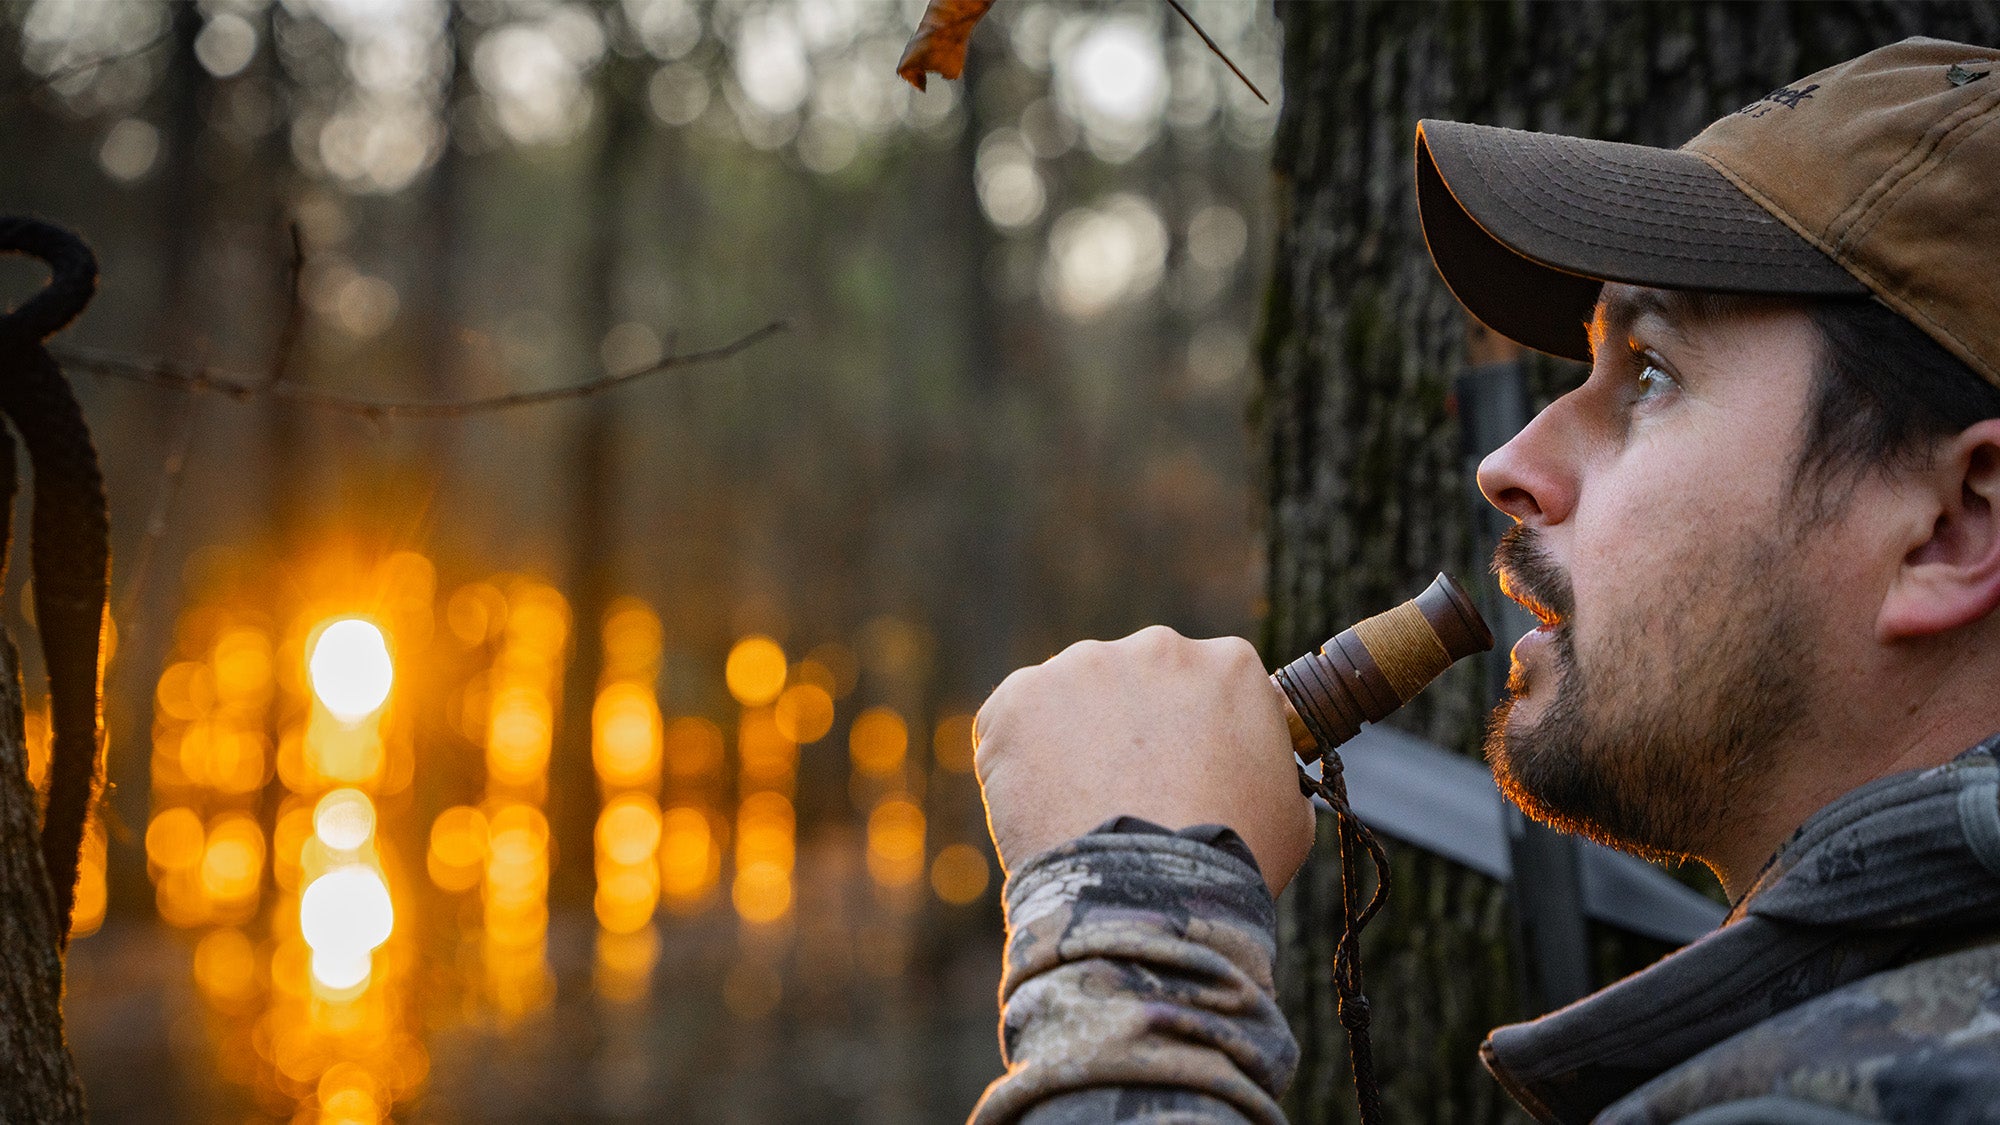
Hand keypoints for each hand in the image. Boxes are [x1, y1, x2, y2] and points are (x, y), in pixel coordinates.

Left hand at [973, 626, 1315, 895]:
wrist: (1150, 892)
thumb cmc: (1231, 862)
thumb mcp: (1290, 811)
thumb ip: (1268, 765)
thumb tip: (1251, 769)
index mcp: (1230, 664)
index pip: (1202, 685)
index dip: (1188, 733)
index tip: (1180, 774)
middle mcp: (1157, 646)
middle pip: (1133, 683)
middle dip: (1127, 730)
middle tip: (1125, 797)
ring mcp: (1083, 666)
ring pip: (1070, 700)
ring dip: (1070, 742)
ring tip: (1081, 812)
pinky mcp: (1020, 698)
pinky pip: (1012, 724)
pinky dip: (1018, 760)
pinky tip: (1041, 808)